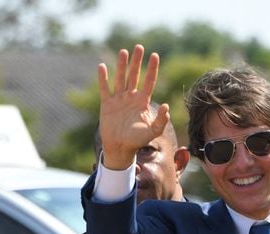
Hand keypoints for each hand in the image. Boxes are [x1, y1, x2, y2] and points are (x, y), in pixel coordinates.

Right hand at [98, 45, 169, 169]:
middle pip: (134, 75)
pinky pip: (104, 89)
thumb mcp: (153, 132)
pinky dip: (103, 79)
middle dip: (137, 62)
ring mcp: (118, 100)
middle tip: (139, 47)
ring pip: (120, 78)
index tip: (155, 55)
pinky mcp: (107, 104)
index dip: (152, 69)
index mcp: (142, 102)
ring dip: (122, 65)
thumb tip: (167, 106)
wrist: (121, 148)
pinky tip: (102, 67)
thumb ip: (161, 120)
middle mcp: (131, 97)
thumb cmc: (138, 141)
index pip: (149, 81)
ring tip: (124, 51)